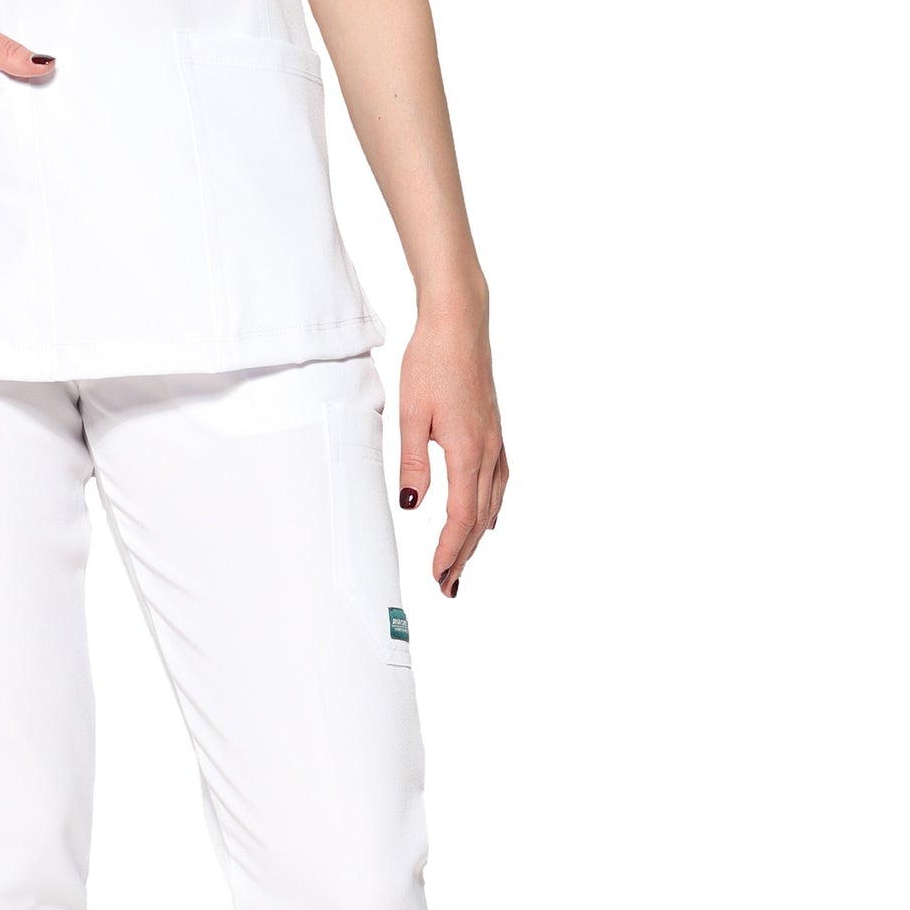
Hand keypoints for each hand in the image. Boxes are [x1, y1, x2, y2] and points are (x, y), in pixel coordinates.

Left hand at [398, 307, 508, 597]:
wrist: (460, 322)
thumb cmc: (432, 361)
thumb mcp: (411, 413)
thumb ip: (413, 462)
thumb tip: (413, 505)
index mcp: (467, 450)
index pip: (462, 516)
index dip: (450, 551)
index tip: (438, 576)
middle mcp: (488, 451)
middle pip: (480, 518)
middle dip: (463, 555)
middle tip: (448, 587)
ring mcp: (496, 441)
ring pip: (491, 502)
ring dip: (476, 537)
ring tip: (462, 561)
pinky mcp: (494, 430)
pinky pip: (498, 481)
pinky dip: (490, 507)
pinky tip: (486, 516)